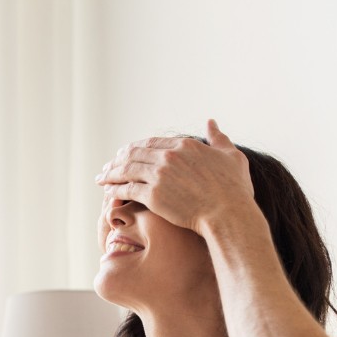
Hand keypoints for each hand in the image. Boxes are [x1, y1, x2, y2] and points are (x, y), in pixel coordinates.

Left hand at [96, 119, 257, 234]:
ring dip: (111, 173)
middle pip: (134, 153)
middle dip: (117, 160)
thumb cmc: (234, 190)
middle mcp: (169, 156)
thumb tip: (211, 122)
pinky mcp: (153, 195)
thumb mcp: (231, 156)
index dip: (135, 148)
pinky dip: (114, 190)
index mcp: (184, 145)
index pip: (151, 143)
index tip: (125, 154)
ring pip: (127, 170)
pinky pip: (126, 190)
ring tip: (101, 178)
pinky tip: (108, 192)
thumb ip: (218, 138)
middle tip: (107, 167)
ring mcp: (159, 175)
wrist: (228, 214)